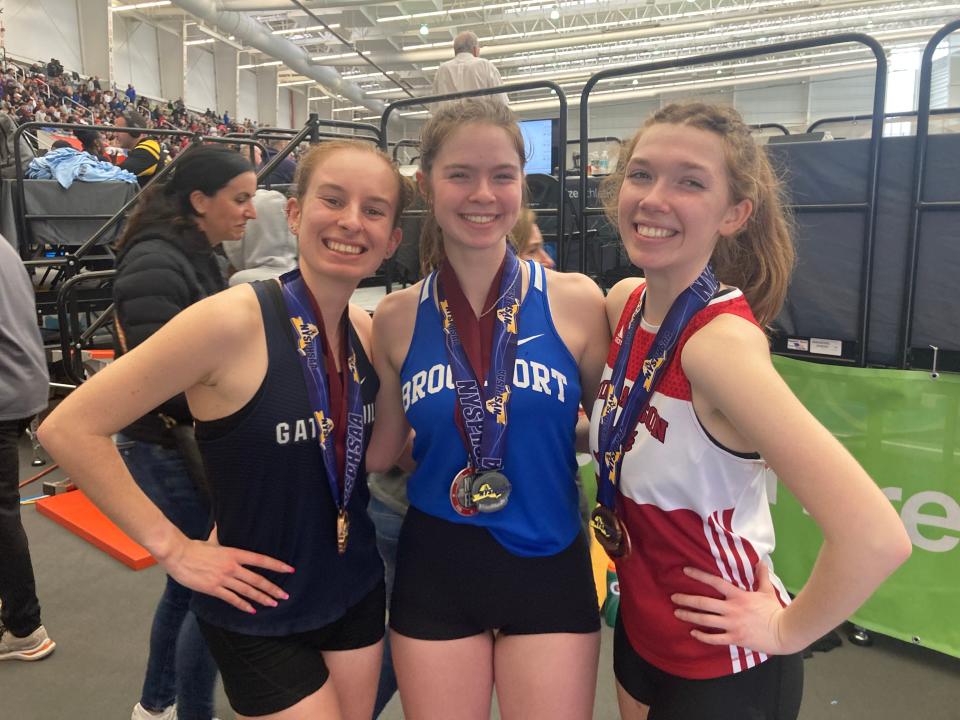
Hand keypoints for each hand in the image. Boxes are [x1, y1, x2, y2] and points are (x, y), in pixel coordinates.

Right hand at [164, 535, 293, 614]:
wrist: (178, 555)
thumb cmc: (195, 547)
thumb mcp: (213, 539)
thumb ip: (220, 535)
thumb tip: (221, 523)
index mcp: (235, 553)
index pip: (261, 560)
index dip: (276, 565)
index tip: (289, 570)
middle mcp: (232, 567)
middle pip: (257, 579)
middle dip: (273, 588)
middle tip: (285, 595)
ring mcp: (223, 579)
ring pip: (247, 591)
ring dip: (262, 598)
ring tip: (273, 603)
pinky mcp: (213, 589)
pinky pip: (232, 599)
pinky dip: (243, 605)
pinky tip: (252, 610)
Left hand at [671, 562, 792, 655]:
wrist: (784, 632)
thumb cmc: (775, 611)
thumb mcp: (767, 591)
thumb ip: (761, 576)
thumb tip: (762, 561)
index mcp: (738, 596)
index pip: (715, 582)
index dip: (699, 575)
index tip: (685, 570)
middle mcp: (732, 609)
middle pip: (704, 603)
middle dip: (686, 600)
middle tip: (673, 597)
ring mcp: (732, 625)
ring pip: (705, 620)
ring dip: (689, 616)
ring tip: (677, 613)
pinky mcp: (735, 638)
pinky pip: (714, 639)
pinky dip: (702, 636)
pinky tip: (693, 633)